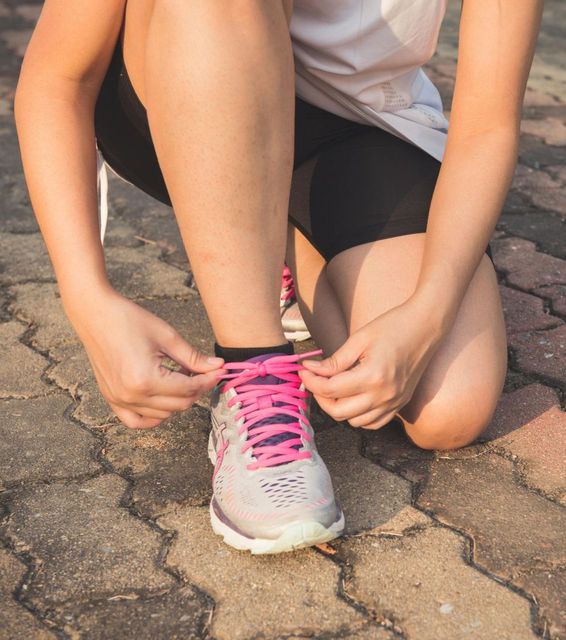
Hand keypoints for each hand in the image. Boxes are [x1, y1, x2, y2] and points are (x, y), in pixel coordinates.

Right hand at [67, 287, 224, 428]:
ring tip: (180, 375)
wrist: (95, 314)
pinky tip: (163, 399)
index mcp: (146, 380)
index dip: (208, 380)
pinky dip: (154, 415)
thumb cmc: (129, 320)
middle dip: (197, 389)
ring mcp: (119, 400)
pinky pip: (137, 421)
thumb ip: (194, 358)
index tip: (220, 371)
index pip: (189, 389)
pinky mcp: (112, 399)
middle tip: (203, 371)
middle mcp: (131, 396)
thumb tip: (218, 367)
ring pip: (163, 414)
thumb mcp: (167, 337)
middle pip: (179, 405)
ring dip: (178, 399)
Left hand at [299, 297, 445, 428]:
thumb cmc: (392, 326)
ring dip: (338, 408)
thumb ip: (334, 361)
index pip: (331, 390)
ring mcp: (394, 403)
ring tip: (332, 387)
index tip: (303, 370)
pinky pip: (372, 423)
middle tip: (314, 380)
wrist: (426, 326)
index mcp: (373, 377)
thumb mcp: (359, 339)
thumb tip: (310, 370)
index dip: (311, 381)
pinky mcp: (400, 405)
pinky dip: (358, 416)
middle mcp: (384, 396)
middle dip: (320, 397)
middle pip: (339, 412)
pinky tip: (352, 398)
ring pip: (354, 422)